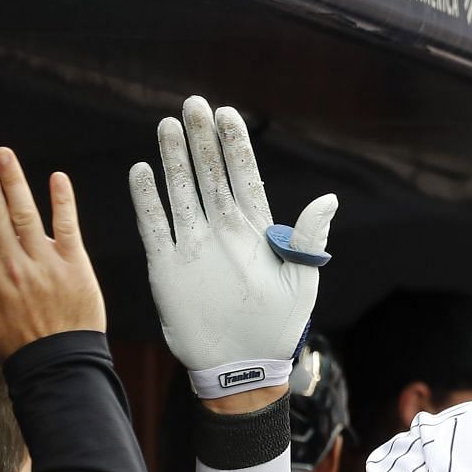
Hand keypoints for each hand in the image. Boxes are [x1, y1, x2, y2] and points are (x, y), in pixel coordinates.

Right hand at [0, 138, 104, 361]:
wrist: (57, 364)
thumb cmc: (15, 344)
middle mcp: (11, 264)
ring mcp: (43, 263)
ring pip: (23, 213)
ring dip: (13, 179)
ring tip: (3, 153)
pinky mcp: (74, 265)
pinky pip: (67, 227)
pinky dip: (62, 201)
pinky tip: (57, 178)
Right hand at [129, 96, 336, 402]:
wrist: (243, 366)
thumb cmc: (279, 326)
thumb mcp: (301, 282)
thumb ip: (307, 238)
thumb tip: (329, 199)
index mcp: (256, 232)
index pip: (244, 177)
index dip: (235, 145)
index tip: (227, 115)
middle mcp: (223, 232)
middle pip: (210, 176)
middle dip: (202, 140)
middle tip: (193, 104)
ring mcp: (194, 247)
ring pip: (181, 193)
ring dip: (173, 160)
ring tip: (167, 125)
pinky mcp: (168, 267)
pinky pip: (155, 226)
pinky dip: (147, 200)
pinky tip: (142, 171)